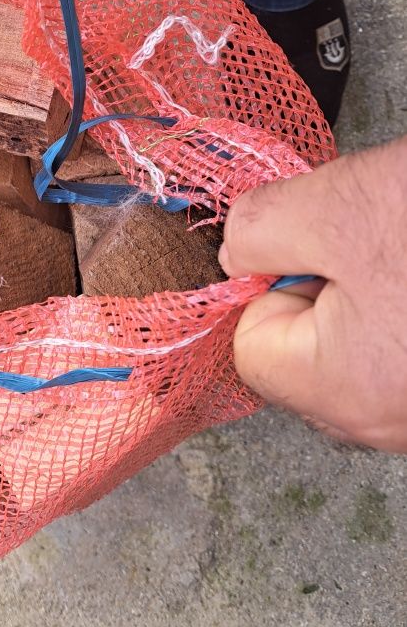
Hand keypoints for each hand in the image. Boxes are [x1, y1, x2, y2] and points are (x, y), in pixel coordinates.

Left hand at [220, 135, 406, 452]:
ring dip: (380, 289)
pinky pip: (403, 351)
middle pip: (309, 352)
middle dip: (328, 283)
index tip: (313, 239)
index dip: (269, 276)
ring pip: (364, 347)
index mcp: (350, 390)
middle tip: (381, 241)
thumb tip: (236, 252)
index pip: (251, 344)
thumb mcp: (345, 204)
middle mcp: (392, 422)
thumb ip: (261, 231)